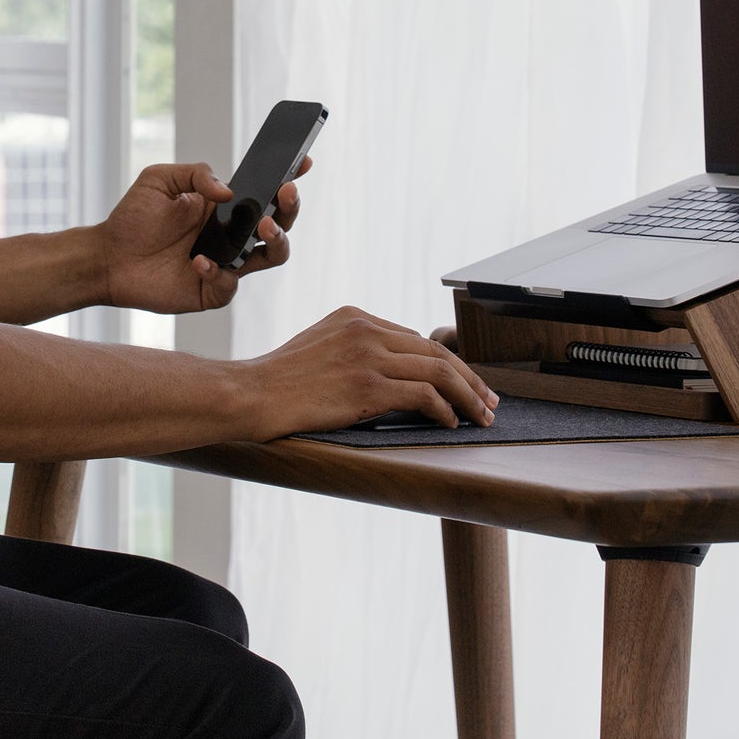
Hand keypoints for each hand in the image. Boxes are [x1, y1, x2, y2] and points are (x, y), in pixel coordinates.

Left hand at [100, 159, 311, 314]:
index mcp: (227, 208)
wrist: (106, 257)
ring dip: (277, 241)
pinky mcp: (211, 291)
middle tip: (285, 194)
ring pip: (273, 256)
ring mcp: (226, 263)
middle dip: (291, 209)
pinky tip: (198, 261)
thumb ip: (197, 175)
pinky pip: (230, 285)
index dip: (290, 178)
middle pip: (281, 224)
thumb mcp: (161, 179)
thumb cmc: (133, 217)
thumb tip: (228, 192)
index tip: (303, 162)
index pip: (266, 192)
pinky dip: (219, 272)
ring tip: (264, 227)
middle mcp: (233, 235)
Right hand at [244, 305, 500, 436]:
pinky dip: (445, 409)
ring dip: (467, 395)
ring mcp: (369, 355)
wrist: (250, 393)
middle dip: (468, 377)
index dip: (443, 362)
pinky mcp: (368, 384)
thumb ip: (355, 349)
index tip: (462, 381)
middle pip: (435, 351)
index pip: (414, 338)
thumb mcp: (320, 346)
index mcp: (356, 316)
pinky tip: (451, 422)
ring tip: (482, 415)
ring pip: (438, 370)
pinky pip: (423, 394)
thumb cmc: (278, 381)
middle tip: (488, 399)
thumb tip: (392, 370)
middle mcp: (367, 329)